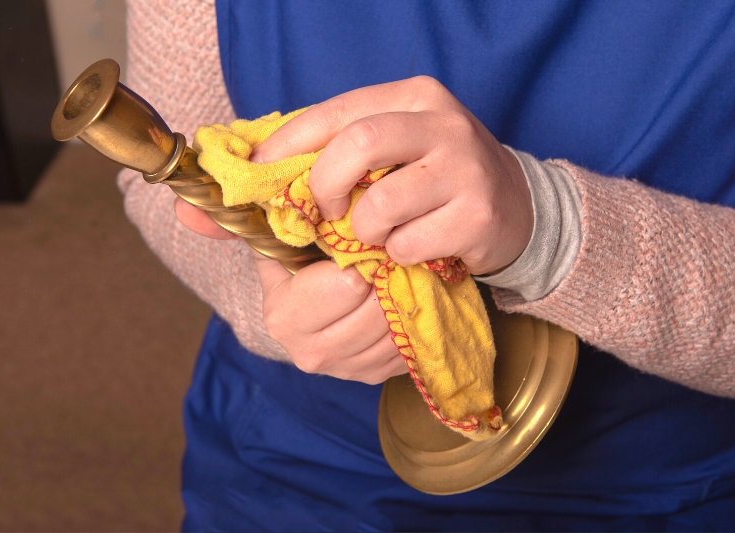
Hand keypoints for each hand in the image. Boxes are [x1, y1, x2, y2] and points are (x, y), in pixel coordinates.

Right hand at [173, 197, 406, 383]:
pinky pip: (411, 342)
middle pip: (375, 308)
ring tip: (396, 268)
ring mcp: (347, 369)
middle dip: (386, 275)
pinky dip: (412, 315)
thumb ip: (229, 221)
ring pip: (397, 325)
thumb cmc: (296, 261)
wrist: (319, 299)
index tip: (365, 235)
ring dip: (404, 293)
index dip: (358, 255)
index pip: (343, 286)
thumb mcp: (267, 236)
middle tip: (389, 249)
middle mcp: (312, 352)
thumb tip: (183, 210)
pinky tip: (400, 295)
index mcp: (284, 317)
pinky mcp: (377, 375)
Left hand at [252, 76, 533, 275]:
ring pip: (381, 204)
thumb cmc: (432, 180)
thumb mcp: (389, 152)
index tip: (260, 176)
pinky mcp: (479, 214)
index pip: (334, 112)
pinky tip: (413, 249)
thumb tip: (218, 197)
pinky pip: (409, 244)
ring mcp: (465, 168)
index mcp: (411, 97)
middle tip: (326, 212)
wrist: (516, 207)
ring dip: (365, 232)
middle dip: (325, 186)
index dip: (288, 145)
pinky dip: (398, 255)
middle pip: (358, 146)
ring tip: (379, 235)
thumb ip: (324, 159)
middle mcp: (442, 122)